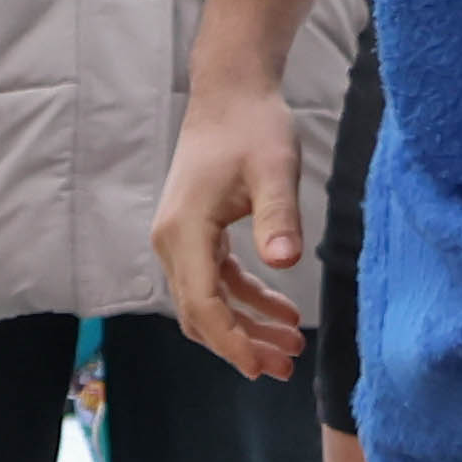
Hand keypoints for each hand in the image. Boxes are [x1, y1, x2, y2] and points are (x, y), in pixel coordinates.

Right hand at [151, 72, 316, 379]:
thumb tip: (285, 263)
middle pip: (200, 314)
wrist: (229, 94)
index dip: (230, 342)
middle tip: (284, 367)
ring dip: (245, 328)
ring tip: (289, 348)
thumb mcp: (274, 168)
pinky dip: (246, 301)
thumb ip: (278, 217)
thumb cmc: (252, 125)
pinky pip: (216, 282)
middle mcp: (172, 244)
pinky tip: (282, 311)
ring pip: (208, 303)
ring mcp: (180, 242)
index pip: (202, 305)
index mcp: (184, 233)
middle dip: (240, 345)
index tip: (259, 367)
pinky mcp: (195, 236)